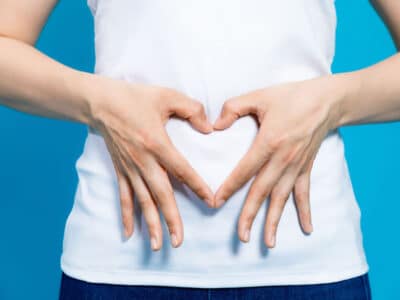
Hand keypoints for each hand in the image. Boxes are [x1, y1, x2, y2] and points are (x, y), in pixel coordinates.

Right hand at [87, 76, 213, 250]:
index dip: (197, 186)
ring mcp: (130, 168)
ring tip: (159, 245)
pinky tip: (129, 233)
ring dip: (151, 224)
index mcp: (157, 143)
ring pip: (143, 201)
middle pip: (161, 194)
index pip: (182, 170)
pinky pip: (124, 196)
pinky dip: (127, 215)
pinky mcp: (120, 170)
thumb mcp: (167, 96)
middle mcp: (143, 161)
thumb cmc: (134, 97)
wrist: (100, 102)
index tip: (211, 202)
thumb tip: (209, 128)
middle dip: (171, 218)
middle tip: (179, 241)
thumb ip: (192, 109)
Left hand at [213, 75, 344, 247]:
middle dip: (250, 215)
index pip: (244, 170)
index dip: (229, 187)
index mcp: (269, 142)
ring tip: (268, 242)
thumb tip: (215, 125)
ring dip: (274, 220)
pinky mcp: (306, 167)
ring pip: (282, 198)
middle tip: (241, 236)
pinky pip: (304, 193)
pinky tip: (306, 229)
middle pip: (262, 191)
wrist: (326, 100)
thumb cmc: (291, 97)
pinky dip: (305, 211)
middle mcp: (283, 159)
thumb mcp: (259, 96)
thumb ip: (233, 108)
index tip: (216, 202)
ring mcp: (296, 166)